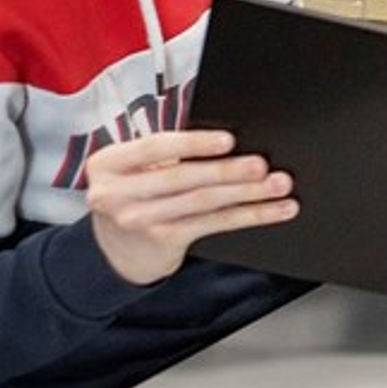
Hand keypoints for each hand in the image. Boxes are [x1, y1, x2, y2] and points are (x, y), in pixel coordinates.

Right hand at [85, 130, 296, 286]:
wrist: (118, 248)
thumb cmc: (138, 191)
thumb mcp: (136, 168)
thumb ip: (167, 152)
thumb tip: (230, 140)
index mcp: (108, 164)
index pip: (154, 147)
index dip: (194, 143)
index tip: (228, 139)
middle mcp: (115, 194)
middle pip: (182, 178)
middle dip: (227, 170)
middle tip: (262, 165)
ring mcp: (137, 220)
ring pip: (203, 202)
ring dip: (247, 194)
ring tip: (278, 185)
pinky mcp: (163, 240)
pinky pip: (214, 223)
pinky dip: (250, 215)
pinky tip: (274, 209)